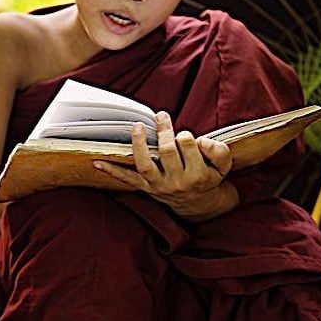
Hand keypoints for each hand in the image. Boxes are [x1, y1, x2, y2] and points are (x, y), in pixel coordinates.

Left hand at [94, 112, 232, 218]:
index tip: (186, 136)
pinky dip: (112, 171)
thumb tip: (199, 140)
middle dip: (165, 131)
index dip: (186, 136)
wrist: (199, 204)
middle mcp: (176, 182)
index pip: (188, 146)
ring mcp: (158, 186)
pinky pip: (127, 180)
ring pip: (145, 164)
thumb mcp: (223, 166)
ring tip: (138, 126)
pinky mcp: (146, 188)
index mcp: (197, 175)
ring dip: (139, 144)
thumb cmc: (210, 177)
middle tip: (162, 116)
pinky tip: (97, 162)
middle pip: (167, 151)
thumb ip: (218, 151)